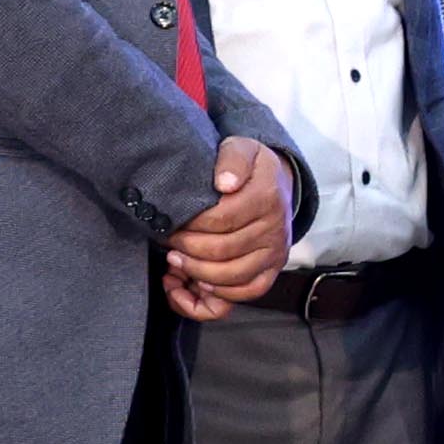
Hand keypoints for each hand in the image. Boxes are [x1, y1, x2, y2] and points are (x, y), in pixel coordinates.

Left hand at [163, 136, 289, 311]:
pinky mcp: (271, 271)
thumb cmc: (249, 169)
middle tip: (167, 242)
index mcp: (266, 198)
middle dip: (187, 249)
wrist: (277, 185)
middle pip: (223, 251)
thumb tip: (224, 183)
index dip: (191, 225)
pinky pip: (246, 293)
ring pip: (233, 277)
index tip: (171, 221)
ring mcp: (275, 254)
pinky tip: (196, 284)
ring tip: (175, 262)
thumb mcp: (241, 148)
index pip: (221, 219)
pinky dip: (219, 295)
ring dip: (197, 274)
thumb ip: (232, 158)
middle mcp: (274, 230)